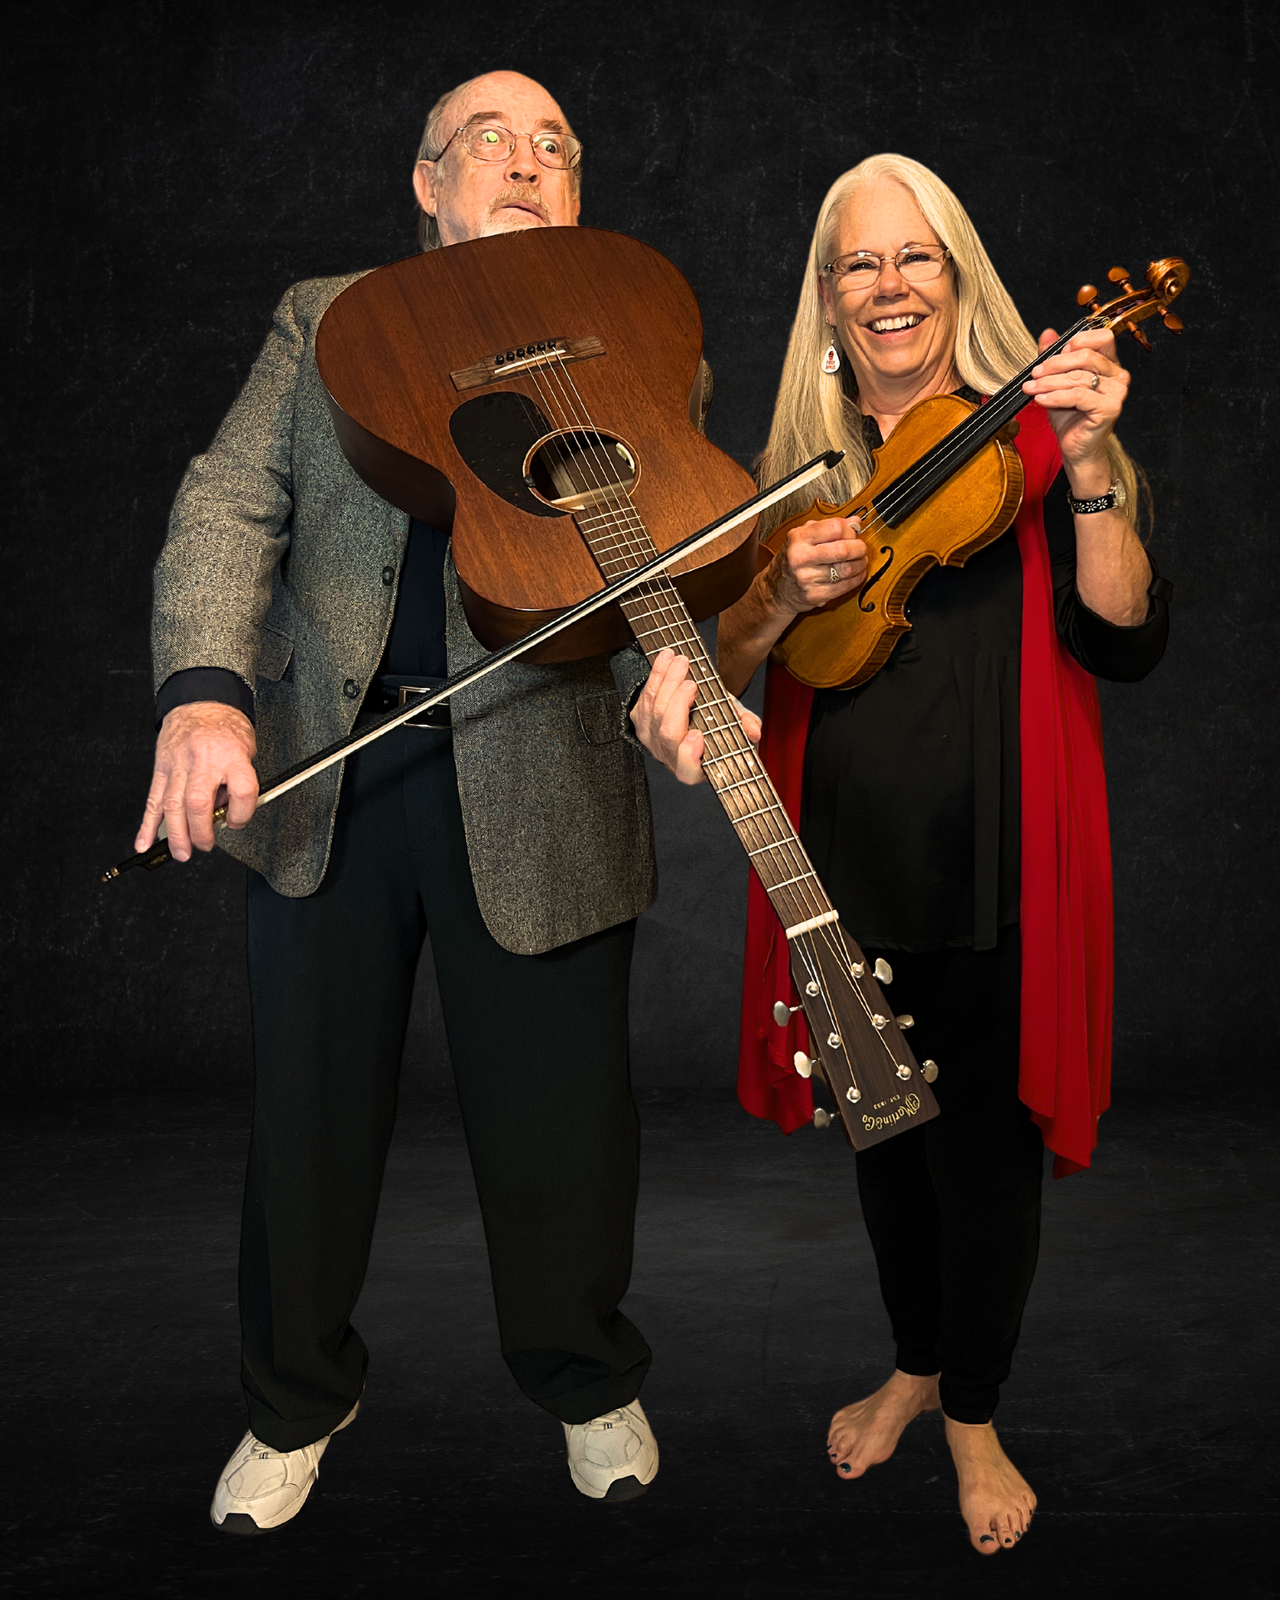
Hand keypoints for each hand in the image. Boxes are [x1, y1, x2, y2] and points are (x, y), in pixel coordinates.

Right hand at [135, 701, 257, 861]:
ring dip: (175, 834)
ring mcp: (178, 764)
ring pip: (172, 805)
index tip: (236, 822)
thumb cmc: (225, 727)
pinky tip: (145, 842)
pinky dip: (147, 824)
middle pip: (198, 802)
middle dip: (200, 832)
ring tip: (181, 853)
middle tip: (204, 845)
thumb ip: (237, 782)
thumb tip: (224, 813)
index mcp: (231, 755)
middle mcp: (203, 760)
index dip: (242, 814)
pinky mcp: (161, 768)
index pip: (243, 791)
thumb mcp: (245, 750)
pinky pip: (153, 799)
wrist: (201, 701)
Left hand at [630, 648, 761, 786]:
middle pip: (667, 733)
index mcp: (695, 767)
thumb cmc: (716, 721)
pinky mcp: (639, 720)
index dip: (688, 754)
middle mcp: (669, 756)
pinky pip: (644, 698)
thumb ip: (746, 725)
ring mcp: (650, 739)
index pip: (687, 769)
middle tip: (692, 683)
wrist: (694, 708)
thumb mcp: (735, 722)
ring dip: (666, 682)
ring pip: (653, 711)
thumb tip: (753, 731)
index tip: (697, 734)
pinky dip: (656, 676)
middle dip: (678, 704)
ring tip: (681, 661)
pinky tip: (666, 660)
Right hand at [767, 515, 867, 616]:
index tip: (853, 533)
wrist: (775, 589)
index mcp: (798, 538)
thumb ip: (828, 527)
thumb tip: (855, 522)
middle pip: (843, 550)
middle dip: (859, 548)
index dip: (849, 530)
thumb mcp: (803, 537)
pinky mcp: (814, 595)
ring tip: (860, 561)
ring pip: (846, 570)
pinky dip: (855, 580)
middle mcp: (800, 557)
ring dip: (860, 565)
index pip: (835, 528)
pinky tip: (856, 574)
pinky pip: (844, 587)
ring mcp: (807, 578)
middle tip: (861, 549)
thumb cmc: (792, 560)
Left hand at [1022, 327, 1129, 494]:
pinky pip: (1078, 396)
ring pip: (1079, 377)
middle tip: (1034, 374)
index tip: (1052, 354)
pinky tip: (1041, 400)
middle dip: (1054, 364)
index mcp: (1109, 365)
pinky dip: (1055, 397)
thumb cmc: (1069, 417)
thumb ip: (1054, 359)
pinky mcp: (1110, 408)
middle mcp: (1118, 376)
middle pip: (1086, 356)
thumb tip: (1047, 333)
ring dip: (1049, 382)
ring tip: (1031, 389)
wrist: (1075, 449)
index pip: (1101, 337)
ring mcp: (1117, 392)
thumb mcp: (1057, 383)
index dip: (1075, 342)